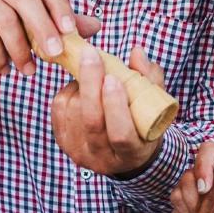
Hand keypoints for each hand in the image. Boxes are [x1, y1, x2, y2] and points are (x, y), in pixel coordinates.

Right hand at [0, 0, 100, 75]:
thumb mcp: (32, 30)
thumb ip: (60, 25)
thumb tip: (95, 25)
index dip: (60, 6)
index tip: (71, 31)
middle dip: (43, 27)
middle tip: (55, 54)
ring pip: (5, 20)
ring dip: (20, 50)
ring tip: (27, 69)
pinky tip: (3, 68)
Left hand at [52, 45, 165, 175]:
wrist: (124, 151)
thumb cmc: (143, 122)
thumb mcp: (154, 104)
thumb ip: (150, 78)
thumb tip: (137, 52)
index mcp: (132, 154)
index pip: (120, 134)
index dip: (115, 106)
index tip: (114, 78)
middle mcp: (103, 160)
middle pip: (92, 121)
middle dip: (91, 84)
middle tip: (91, 54)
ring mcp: (80, 153)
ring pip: (74, 111)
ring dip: (81, 84)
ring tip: (94, 73)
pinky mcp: (63, 142)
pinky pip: (59, 109)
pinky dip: (69, 89)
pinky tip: (81, 86)